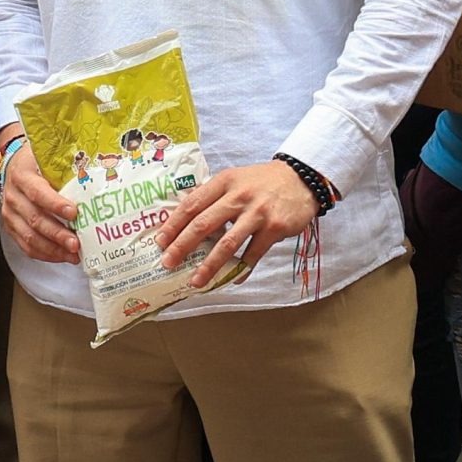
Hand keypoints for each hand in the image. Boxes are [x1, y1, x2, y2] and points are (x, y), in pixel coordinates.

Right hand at [0, 130, 80, 264]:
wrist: (14, 166)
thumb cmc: (36, 161)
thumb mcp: (48, 157)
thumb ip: (66, 166)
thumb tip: (99, 173)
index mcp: (22, 175)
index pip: (38, 192)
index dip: (55, 204)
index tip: (74, 213)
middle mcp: (13, 196)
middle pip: (35, 219)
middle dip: (57, 234)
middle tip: (76, 244)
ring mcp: (10, 214)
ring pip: (30, 237)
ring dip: (53, 249)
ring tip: (74, 255)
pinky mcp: (11, 227)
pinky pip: (26, 246)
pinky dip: (45, 254)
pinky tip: (62, 256)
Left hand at [157, 162, 316, 288]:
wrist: (301, 179)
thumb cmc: (262, 182)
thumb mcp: (236, 179)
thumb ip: (214, 196)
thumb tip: (186, 222)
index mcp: (224, 182)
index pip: (192, 203)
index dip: (174, 224)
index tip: (160, 242)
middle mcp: (238, 195)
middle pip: (204, 224)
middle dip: (182, 246)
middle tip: (168, 263)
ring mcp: (257, 212)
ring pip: (227, 243)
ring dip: (209, 266)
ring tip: (195, 281)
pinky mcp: (274, 227)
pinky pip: (253, 254)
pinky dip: (241, 269)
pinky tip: (232, 280)